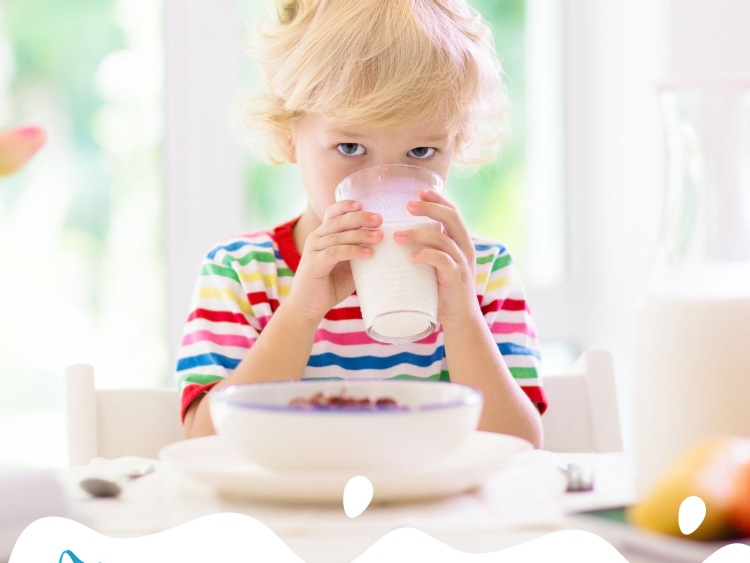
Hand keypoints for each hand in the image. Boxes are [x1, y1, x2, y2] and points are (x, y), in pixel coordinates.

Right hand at [286, 200, 382, 320]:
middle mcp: (316, 238)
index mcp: (323, 235)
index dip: (347, 206)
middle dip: (361, 218)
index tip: (364, 204)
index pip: (332, 212)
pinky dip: (353, 251)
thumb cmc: (329, 286)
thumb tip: (386, 247)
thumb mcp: (349, 267)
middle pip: (339, 220)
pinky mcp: (313, 263)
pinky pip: (336, 252)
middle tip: (380, 220)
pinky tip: (368, 253)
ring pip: (339, 236)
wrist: (307, 307)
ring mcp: (313, 250)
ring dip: (361, 235)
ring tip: (380, 238)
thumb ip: (360, 254)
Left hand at [393, 190, 477, 325]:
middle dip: (429, 208)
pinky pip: (442, 261)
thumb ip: (425, 250)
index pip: (453, 212)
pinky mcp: (457, 278)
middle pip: (451, 218)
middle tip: (407, 206)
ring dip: (418, 234)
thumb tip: (396, 236)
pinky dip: (426, 256)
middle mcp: (465, 248)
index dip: (438, 199)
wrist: (460, 318)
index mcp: (461, 242)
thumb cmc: (442, 290)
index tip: (419, 191)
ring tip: (397, 236)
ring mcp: (462, 263)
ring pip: (443, 239)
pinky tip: (411, 258)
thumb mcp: (436, 265)